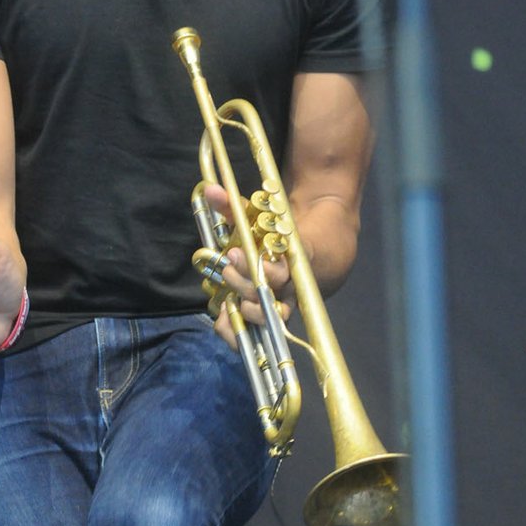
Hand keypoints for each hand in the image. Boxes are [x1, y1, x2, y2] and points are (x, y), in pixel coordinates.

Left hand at [202, 184, 296, 351]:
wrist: (314, 254)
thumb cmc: (277, 234)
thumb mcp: (258, 217)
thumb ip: (233, 206)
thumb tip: (210, 189)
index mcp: (290, 263)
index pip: (277, 272)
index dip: (254, 267)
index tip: (233, 253)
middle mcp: (288, 289)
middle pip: (267, 295)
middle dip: (242, 282)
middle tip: (227, 264)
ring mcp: (281, 307)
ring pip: (264, 320)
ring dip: (242, 309)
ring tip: (227, 296)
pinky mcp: (268, 320)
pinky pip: (252, 336)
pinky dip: (234, 330)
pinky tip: (222, 316)